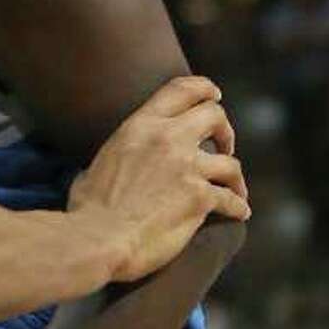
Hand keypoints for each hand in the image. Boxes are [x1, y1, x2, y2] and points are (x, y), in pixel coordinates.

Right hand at [69, 76, 248, 281]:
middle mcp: (168, 139)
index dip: (205, 89)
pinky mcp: (200, 198)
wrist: (97, 240)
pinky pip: (231, 199)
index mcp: (141, 126)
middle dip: (225, 131)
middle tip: (225, 146)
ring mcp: (187, 168)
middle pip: (215, 116)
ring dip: (235, 176)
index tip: (215, 96)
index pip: (182, 89)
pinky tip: (240, 213)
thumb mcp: (96, 166)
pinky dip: (238, 206)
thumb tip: (97, 172)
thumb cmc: (88, 210)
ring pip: (231, 163)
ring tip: (235, 187)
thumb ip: (113, 160)